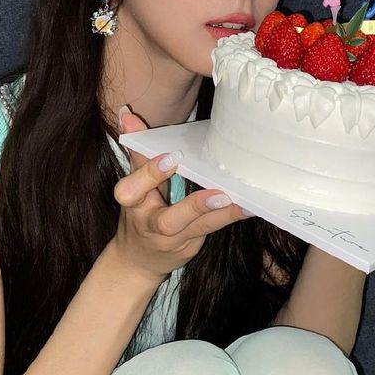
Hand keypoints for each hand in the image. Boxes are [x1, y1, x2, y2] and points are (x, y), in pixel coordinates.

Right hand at [111, 106, 250, 282]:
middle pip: (168, 221)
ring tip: (238, 197)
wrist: (137, 261)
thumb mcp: (133, 182)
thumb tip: (126, 113)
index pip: (133, 190)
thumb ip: (136, 149)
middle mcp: (151, 226)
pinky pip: (211, 229)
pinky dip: (229, 216)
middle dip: (192, 207)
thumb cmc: (139, 211)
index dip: (151, 174)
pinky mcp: (191, 245)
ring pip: (197, 228)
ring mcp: (174, 239)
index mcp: (133, 204)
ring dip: (220, 213)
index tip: (172, 156)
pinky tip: (249, 204)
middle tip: (216, 191)